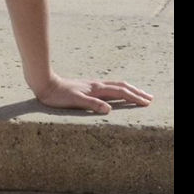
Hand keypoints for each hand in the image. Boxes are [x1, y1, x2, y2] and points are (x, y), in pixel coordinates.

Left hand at [35, 74, 153, 114]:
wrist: (44, 84)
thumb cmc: (58, 95)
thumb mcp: (75, 101)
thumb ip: (92, 104)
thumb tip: (109, 109)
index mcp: (96, 89)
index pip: (120, 92)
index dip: (134, 97)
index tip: (147, 103)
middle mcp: (96, 85)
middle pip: (121, 86)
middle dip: (136, 92)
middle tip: (149, 97)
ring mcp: (91, 85)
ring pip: (114, 85)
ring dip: (128, 89)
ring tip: (136, 93)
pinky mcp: (85, 87)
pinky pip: (107, 87)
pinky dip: (117, 89)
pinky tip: (114, 93)